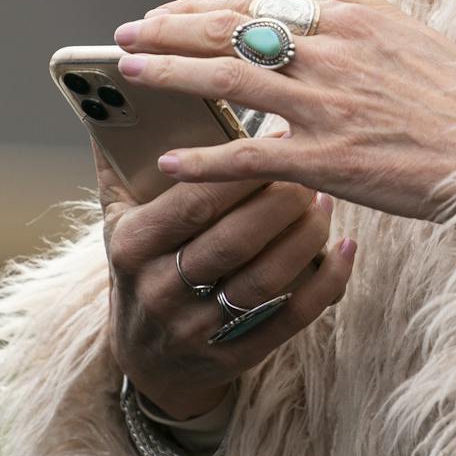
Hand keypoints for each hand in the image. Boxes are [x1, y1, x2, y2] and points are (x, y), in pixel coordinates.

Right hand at [96, 146, 354, 421]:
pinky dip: (325, 284)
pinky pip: (290, 320)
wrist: (146, 360)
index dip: (235, 170)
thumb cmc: (139, 268)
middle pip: (234, 240)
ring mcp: (199, 329)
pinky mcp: (235, 356)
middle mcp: (162, 290)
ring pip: (265, 279)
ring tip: (325, 200)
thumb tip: (109, 94)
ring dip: (305, 237)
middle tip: (309, 167)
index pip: (190, 203)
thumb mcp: (116, 221)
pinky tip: (346, 250)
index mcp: (133, 247)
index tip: (272, 137)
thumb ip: (119, 163)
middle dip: (278, 201)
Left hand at [114, 0, 455, 222]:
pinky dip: (207, 159)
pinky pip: (253, 157)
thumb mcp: (413, 30)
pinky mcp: (330, 160)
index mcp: (347, 23)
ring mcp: (327, 107)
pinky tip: (170, 163)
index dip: (200, 12)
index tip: (161, 15)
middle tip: (124, 37)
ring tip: (129, 74)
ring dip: (172, 76)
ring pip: (229, 83)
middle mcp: (330, 56)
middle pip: (230, 35)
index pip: (255, 9)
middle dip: (170, 33)